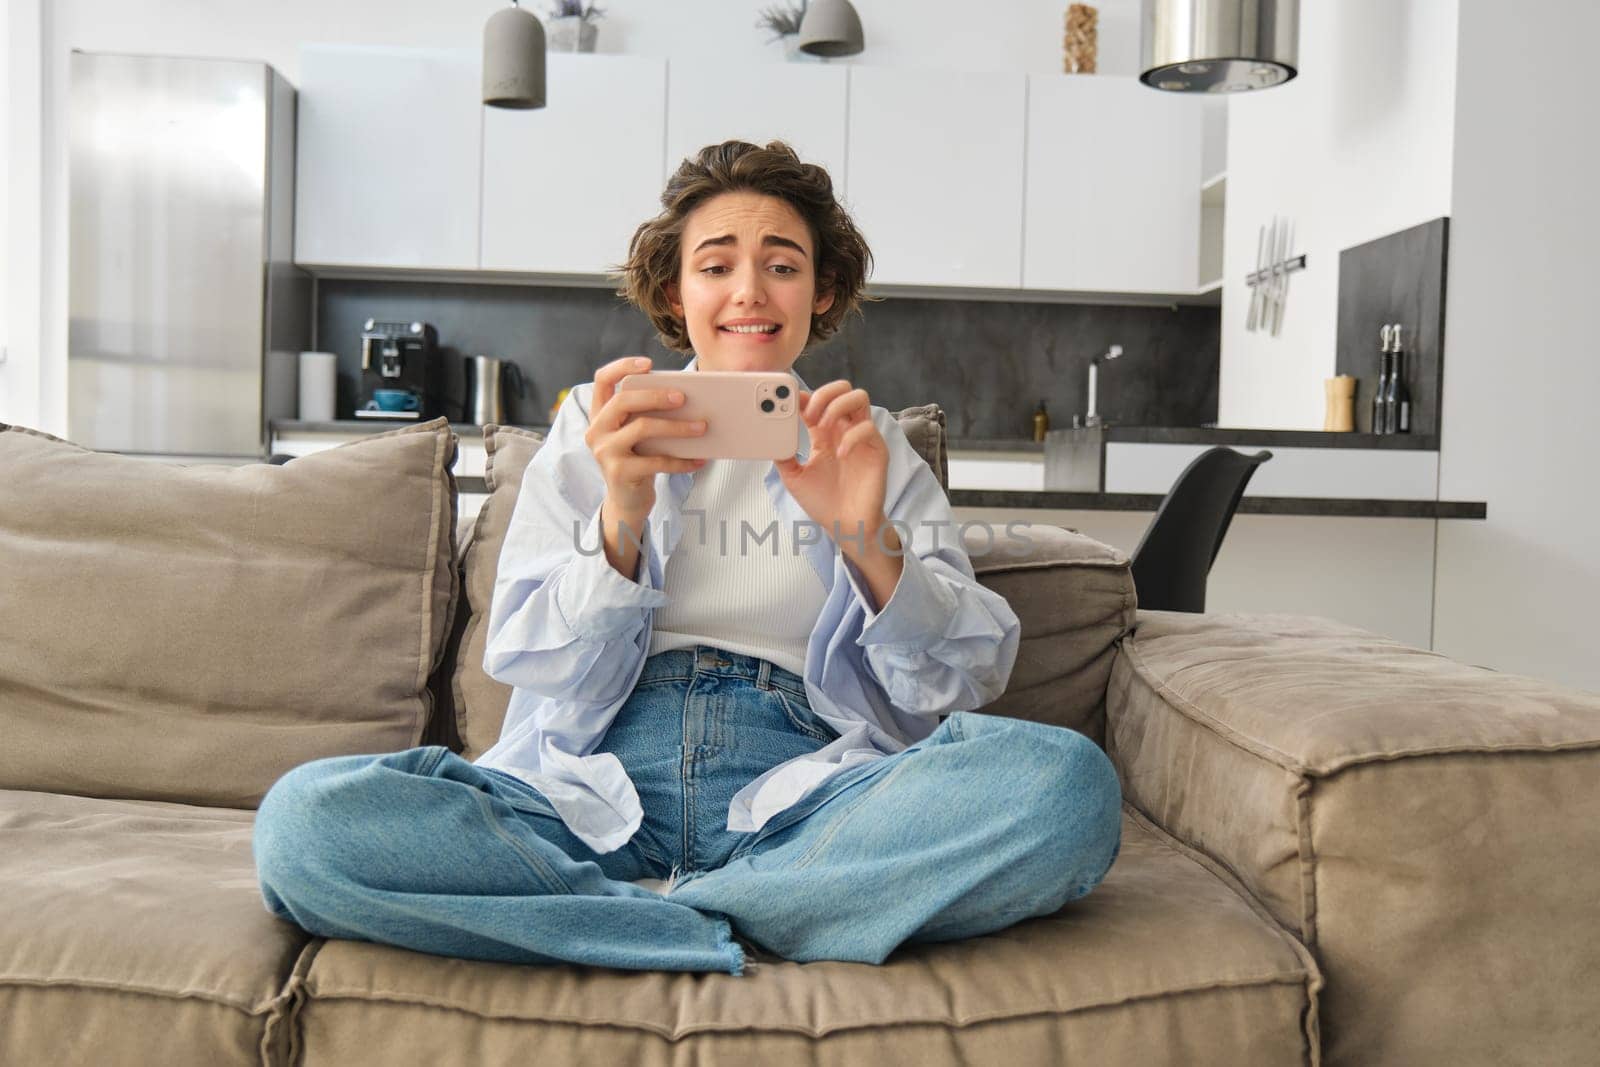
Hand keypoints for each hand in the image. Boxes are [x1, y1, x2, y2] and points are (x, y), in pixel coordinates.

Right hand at [583, 356, 706, 522]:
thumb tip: (689, 400)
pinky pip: (656, 461)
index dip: (622, 367)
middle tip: (683, 397)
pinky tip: (699, 460)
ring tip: (702, 427)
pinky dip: (681, 460)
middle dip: (655, 396)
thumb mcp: (638, 435)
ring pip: (642, 429)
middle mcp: (596, 430)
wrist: (627, 501)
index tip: (649, 364)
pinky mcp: (619, 473)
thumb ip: (647, 415)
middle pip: (623, 401)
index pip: (602, 380)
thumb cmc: (639, 459)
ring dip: (677, 427)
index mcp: (600, 415)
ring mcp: (605, 452)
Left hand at [775, 379, 891, 560]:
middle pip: (841, 389)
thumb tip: (769, 435)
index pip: (817, 401)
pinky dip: (852, 436)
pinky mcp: (877, 451)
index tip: (788, 403)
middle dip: (823, 394)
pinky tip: (839, 454)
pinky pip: (868, 428)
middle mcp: (844, 430)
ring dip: (838, 405)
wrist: (845, 526)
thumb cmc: (823, 501)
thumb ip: (783, 455)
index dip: (803, 396)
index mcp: (824, 434)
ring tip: (823, 425)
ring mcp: (862, 438)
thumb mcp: (793, 477)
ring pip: (859, 398)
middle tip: (808, 413)